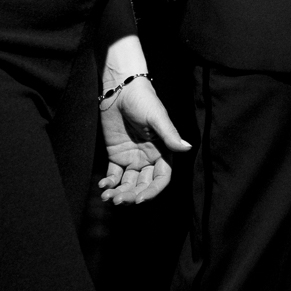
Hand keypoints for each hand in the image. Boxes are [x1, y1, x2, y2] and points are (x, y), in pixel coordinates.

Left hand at [97, 75, 190, 204]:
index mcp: (162, 151)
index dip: (152, 191)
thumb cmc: (144, 100)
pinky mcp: (116, 155)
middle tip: (120, 201)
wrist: (120, 90)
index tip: (140, 199)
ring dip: (120, 193)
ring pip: (128, 183)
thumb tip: (187, 148)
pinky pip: (114, 174)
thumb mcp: (157, 117)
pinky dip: (109, 183)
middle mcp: (149, 158)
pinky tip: (103, 187)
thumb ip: (169, 135)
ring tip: (108, 197)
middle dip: (133, 195)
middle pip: (143, 184)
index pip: (162, 178)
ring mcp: (132, 158)